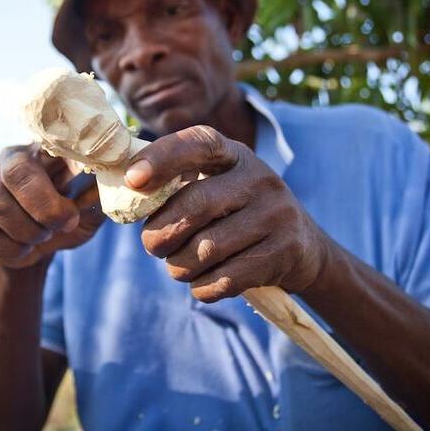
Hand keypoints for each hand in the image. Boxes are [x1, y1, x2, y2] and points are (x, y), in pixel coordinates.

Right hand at [0, 143, 105, 267]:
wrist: (32, 251)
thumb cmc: (65, 222)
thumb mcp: (89, 212)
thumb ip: (101, 198)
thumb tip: (120, 184)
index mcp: (47, 151)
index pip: (54, 141)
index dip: (68, 155)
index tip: (83, 174)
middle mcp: (13, 157)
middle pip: (17, 171)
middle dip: (44, 206)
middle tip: (64, 224)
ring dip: (27, 230)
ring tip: (43, 238)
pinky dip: (9, 248)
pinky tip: (24, 251)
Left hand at [125, 125, 331, 301]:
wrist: (302, 247)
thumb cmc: (237, 213)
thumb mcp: (218, 185)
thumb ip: (178, 184)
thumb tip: (126, 190)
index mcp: (234, 155)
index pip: (199, 143)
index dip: (163, 157)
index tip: (133, 179)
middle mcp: (259, 179)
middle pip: (196, 205)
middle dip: (161, 233)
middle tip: (152, 246)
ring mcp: (276, 215)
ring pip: (206, 249)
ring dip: (180, 266)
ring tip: (180, 265)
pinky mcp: (284, 252)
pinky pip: (226, 279)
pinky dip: (202, 287)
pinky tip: (202, 282)